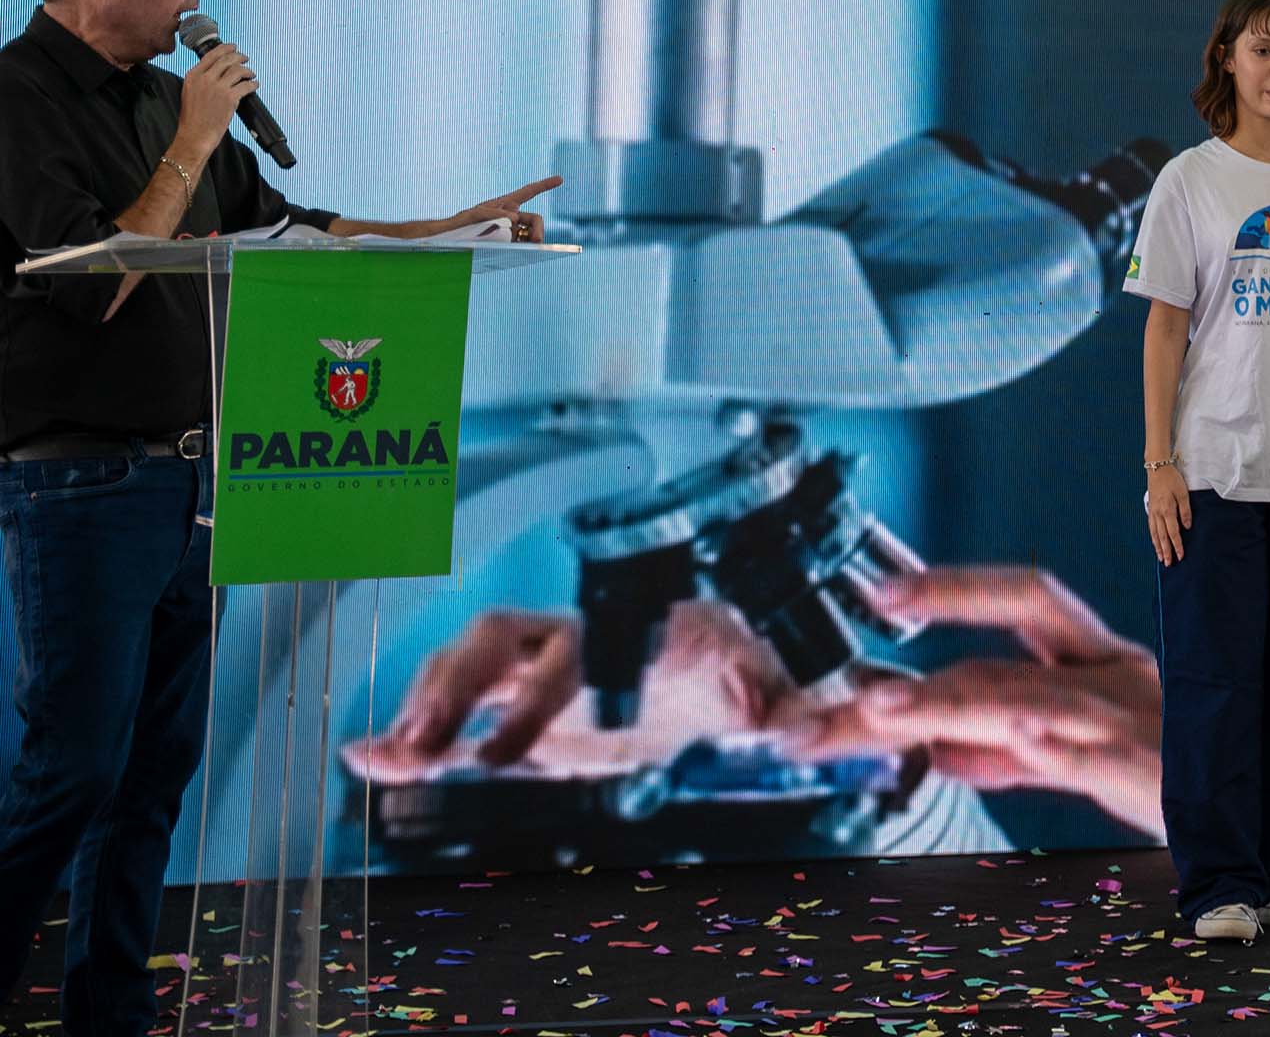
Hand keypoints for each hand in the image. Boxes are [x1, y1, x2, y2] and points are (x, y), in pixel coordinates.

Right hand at [174, 44, 258, 158]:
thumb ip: (201, 79)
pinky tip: (255, 85)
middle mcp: (204, 79)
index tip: (233, 47)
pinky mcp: (229, 98)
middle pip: (227, 59)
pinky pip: (246, 85)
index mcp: (193, 76)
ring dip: (248, 71)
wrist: (194, 135)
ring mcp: (217, 88)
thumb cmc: (193, 118)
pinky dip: (253, 84)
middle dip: (239, 57)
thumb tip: (217, 70)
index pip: (212, 55)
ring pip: (238, 70)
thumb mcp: (189, 92)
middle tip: (245, 58)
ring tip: (251, 74)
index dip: (226, 49)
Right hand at [344, 601, 802, 783]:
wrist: (713, 664)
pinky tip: (369, 759)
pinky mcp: (515, 702)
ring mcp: (539, 665)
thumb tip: (778, 720)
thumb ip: (771, 703)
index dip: (534, 700)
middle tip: (424, 740)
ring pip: (469, 661)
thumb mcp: (767, 685)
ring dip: (427, 701)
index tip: (502, 754)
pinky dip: (411, 731)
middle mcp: (577, 638)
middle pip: (502, 639)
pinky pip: (456, 707)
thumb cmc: (736, 668)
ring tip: (395, 753)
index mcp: (632, 633)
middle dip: (456, 682)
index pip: (573, 655)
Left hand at [442, 174, 560, 242]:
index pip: (528, 192)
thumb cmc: (462, 223)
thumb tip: (515, 218)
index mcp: (506, 204)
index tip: (560, 179)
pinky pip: (523, 246)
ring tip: (529, 248)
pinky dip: (527, 248)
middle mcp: (512, 217)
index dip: (544, 185)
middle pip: (535, 220)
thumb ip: (495, 213)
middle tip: (537, 241)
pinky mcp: (508, 245)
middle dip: (539, 228)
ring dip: (533, 239)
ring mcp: (511, 232)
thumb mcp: (476, 214)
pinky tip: (525, 252)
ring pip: (531, 234)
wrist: (451, 241)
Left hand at [789, 566, 1164, 839]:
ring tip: (886, 711)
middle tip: (846, 697)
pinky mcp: (1156, 773)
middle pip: (1008, 658)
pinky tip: (1012, 737)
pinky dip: (1053, 746)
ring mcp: (1136, 721)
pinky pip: (1098, 756)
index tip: (880, 593)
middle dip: (922, 676)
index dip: (953, 589)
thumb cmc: (1190, 770)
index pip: (1023, 601)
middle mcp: (1117, 676)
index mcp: (1102, 661)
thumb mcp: (1093, 752)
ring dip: (953, 704)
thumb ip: (1017, 752)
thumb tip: (940, 751)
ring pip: (1034, 700)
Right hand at [1144, 463, 1192, 564]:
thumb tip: (1187, 526)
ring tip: (1160, 558)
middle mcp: (1158, 514)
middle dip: (1166, 551)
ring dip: (1158, 547)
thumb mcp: (1183, 493)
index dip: (1177, 546)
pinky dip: (1153, 537)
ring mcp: (1152, 512)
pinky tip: (1155, 542)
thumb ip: (1185, 511)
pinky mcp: (1150, 509)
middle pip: (1162, 537)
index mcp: (1167, 510)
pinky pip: (1151, 527)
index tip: (1180, 556)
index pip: (1173, 533)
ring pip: (1154, 534)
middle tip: (1168, 564)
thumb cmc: (1172, 479)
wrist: (1157, 468)